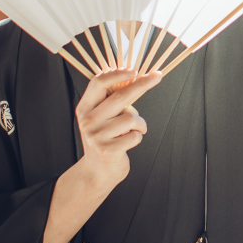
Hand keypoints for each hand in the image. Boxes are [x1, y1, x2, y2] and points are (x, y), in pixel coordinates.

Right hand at [75, 68, 160, 192]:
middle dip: (142, 84)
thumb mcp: (100, 117)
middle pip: (120, 96)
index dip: (117, 74)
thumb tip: (134, 77)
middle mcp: (88, 121)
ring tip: (134, 131)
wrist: (97, 172)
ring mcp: (97, 136)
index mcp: (85, 108)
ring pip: (131, 118)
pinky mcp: (108, 150)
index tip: (134, 70)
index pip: (98, 83)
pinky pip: (135, 135)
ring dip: (140, 124)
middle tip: (157, 76)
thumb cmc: (104, 139)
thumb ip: (110, 99)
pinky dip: (137, 137)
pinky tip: (128, 143)